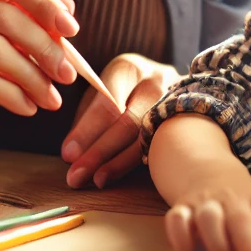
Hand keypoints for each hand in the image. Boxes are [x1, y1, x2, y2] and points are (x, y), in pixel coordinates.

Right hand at [0, 0, 79, 152]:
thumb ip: (29, 23)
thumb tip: (68, 6)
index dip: (43, 1)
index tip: (73, 30)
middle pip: (3, 15)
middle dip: (44, 46)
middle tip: (68, 75)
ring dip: (32, 77)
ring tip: (51, 99)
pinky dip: (11, 95)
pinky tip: (27, 107)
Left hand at [61, 54, 179, 188]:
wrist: (166, 80)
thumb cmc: (125, 87)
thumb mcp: (103, 88)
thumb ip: (88, 115)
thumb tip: (72, 154)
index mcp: (128, 69)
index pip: (107, 103)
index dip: (87, 131)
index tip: (67, 154)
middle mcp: (155, 83)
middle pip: (128, 123)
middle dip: (100, 152)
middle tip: (76, 176)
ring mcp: (174, 102)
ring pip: (146, 139)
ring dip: (118, 164)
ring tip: (96, 180)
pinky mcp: (183, 121)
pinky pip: (159, 147)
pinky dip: (136, 164)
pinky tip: (120, 176)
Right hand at [164, 165, 250, 250]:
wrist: (207, 171)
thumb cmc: (242, 205)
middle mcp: (229, 198)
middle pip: (239, 218)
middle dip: (249, 243)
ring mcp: (203, 202)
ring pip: (208, 216)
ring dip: (217, 240)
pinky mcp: (180, 208)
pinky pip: (176, 219)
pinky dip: (181, 235)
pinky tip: (191, 249)